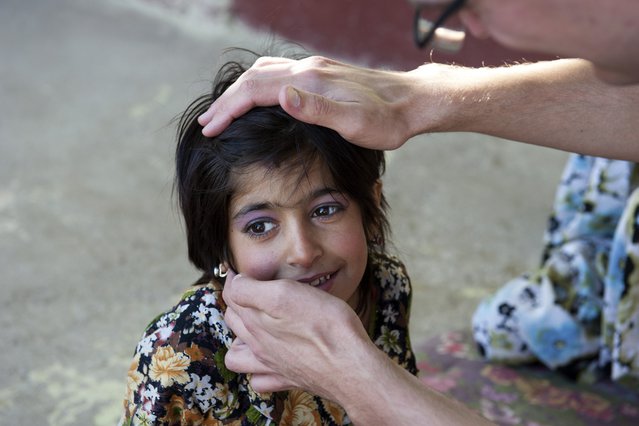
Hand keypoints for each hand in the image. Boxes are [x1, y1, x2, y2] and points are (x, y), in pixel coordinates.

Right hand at [198, 56, 420, 149]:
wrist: (412, 102)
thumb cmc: (387, 120)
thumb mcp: (356, 123)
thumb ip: (318, 110)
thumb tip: (281, 96)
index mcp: (311, 81)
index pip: (256, 91)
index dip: (229, 109)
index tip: (210, 129)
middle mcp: (308, 69)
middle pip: (254, 78)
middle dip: (226, 101)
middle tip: (207, 123)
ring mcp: (315, 69)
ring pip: (264, 72)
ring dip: (240, 91)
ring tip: (224, 111)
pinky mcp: (322, 73)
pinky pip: (279, 73)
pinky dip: (258, 85)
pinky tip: (259, 97)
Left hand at [222, 271, 370, 398]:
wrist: (352, 367)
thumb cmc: (325, 327)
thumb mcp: (285, 293)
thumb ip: (251, 289)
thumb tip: (234, 282)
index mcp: (255, 322)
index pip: (232, 294)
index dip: (236, 277)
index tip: (244, 269)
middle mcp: (258, 345)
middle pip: (233, 320)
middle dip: (238, 302)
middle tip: (255, 289)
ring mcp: (271, 365)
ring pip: (237, 355)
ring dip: (239, 340)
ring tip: (254, 327)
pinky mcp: (288, 380)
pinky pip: (260, 380)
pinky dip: (258, 370)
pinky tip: (270, 358)